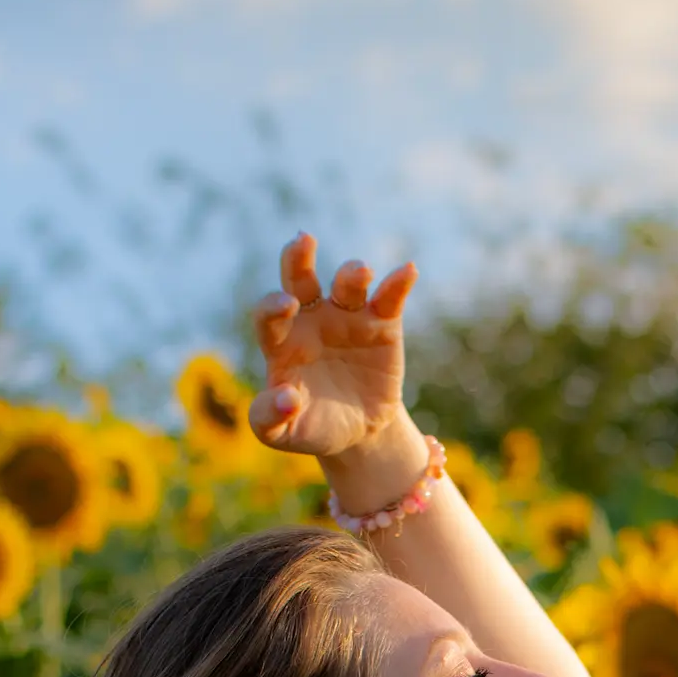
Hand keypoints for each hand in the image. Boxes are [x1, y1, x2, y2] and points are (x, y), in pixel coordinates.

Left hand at [249, 233, 419, 467]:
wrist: (355, 433)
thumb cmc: (311, 426)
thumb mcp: (282, 435)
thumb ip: (269, 419)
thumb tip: (286, 398)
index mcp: (282, 341)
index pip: (270, 316)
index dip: (274, 308)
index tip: (285, 306)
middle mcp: (311, 320)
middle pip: (299, 280)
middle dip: (298, 259)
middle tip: (303, 241)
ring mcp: (347, 318)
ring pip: (347, 285)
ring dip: (352, 273)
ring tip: (361, 273)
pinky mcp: (381, 324)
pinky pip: (389, 298)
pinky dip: (398, 283)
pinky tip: (408, 270)